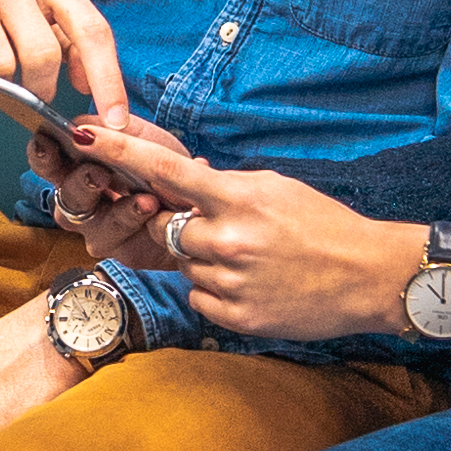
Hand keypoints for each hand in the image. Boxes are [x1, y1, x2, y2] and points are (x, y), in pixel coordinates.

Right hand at [32, 107, 184, 266]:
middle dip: (80, 183)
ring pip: (92, 223)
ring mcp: (98, 229)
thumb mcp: (141, 137)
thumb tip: (81, 128)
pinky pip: (122, 240)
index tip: (47, 143)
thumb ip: (110, 130)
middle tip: (99, 174)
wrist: (198, 201)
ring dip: (120, 210)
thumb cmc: (163, 167)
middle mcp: (81, 202)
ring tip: (145, 199)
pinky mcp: (122, 251)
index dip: (41, 154)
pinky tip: (156, 210)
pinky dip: (140, 223)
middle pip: (65, 196)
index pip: (47, 162)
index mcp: (77, 168)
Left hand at [64, 129, 424, 341]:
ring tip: (250, 260)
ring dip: (204, 260)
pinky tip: (252, 283)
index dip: (119, 150)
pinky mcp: (235, 317)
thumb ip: (224, 187)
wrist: (368, 276)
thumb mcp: (275, 188)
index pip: (165, 170)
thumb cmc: (324, 226)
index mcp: (238, 198)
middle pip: (166, 229)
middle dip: (181, 226)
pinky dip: (217, 290)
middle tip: (222, 228)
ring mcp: (230, 282)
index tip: (82, 133)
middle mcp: (228, 240)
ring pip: (184, 265)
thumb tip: (185, 183)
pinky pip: (199, 297)